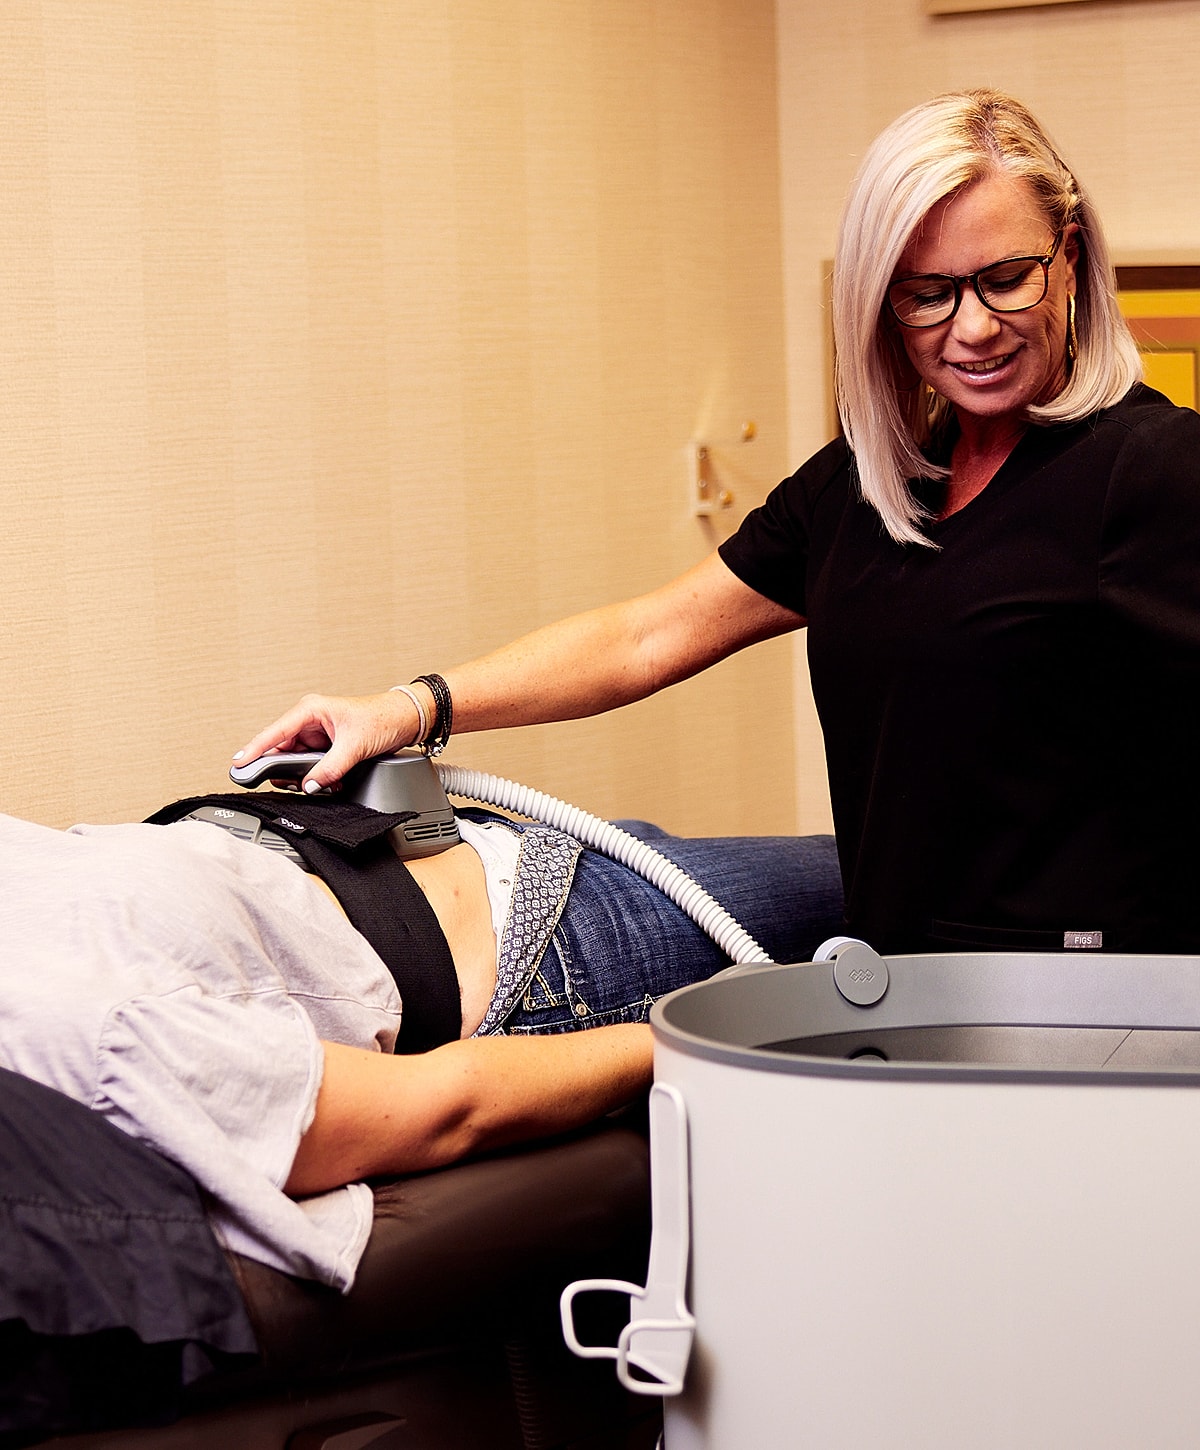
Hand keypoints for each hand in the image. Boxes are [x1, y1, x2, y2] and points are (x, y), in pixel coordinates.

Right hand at [233, 692, 418, 792]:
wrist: (406, 720)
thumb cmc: (382, 718)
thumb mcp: (355, 745)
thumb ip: (331, 767)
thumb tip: (310, 785)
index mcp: (310, 710)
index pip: (274, 732)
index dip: (254, 749)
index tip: (238, 764)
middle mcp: (309, 721)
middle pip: (281, 750)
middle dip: (284, 770)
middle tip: (288, 785)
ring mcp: (317, 735)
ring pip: (296, 762)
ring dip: (304, 776)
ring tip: (316, 783)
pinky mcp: (326, 747)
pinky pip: (311, 766)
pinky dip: (316, 777)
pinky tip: (328, 782)